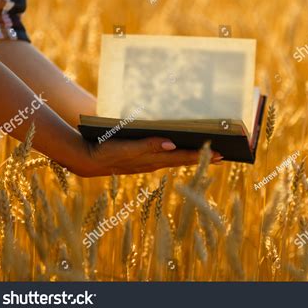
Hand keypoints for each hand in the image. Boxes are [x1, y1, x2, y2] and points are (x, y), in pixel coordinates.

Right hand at [71, 137, 222, 176]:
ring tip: (205, 154)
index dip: (201, 155)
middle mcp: (153, 162)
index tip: (220, 154)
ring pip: (174, 159)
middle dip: (202, 157)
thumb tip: (172, 144)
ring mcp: (147, 162)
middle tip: (221, 156)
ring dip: (190, 156)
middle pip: (182, 159)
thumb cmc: (106, 151)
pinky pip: (164, 158)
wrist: (87, 160)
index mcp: (153, 159)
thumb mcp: (127, 148)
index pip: (183, 157)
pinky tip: (177, 151)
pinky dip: (176, 155)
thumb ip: (148, 146)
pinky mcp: (140, 160)